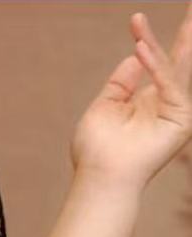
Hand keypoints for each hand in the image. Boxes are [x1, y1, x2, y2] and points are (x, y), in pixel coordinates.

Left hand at [70, 4, 191, 189]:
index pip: (155, 64)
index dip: (148, 41)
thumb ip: (122, 81)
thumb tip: (138, 53)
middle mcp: (164, 103)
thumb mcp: (104, 106)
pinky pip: (169, 82)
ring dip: (158, 42)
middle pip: (178, 61)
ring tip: (140, 20)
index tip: (136, 19)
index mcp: (146, 101)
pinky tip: (141, 47)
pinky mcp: (181, 118)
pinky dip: (156, 64)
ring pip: (172, 67)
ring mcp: (175, 110)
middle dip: (186, 34)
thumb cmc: (96, 150)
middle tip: (191, 6)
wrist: (99, 177)